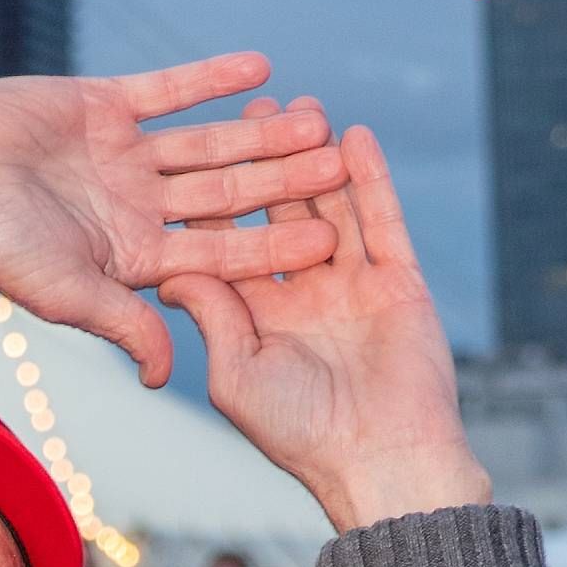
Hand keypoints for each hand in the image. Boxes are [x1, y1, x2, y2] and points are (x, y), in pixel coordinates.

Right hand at [0, 55, 346, 379]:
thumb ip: (126, 323)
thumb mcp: (67, 292)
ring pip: (209, 142)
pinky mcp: (105, 104)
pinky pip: (170, 91)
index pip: (221, 252)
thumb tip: (167, 376)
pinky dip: (211, 79)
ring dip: (260, 130)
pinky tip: (261, 67)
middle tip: (342, 168)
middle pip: (227, 194)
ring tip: (316, 117)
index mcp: (135, 256)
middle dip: (283, 183)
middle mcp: (137, 206)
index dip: (274, 245)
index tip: (331, 240)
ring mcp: (124, 155)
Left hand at [161, 115, 489, 532]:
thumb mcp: (237, 376)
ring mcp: (354, 285)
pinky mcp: (398, 282)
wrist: (382, 461)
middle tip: (253, 111)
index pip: (233, 246)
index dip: (216, 202)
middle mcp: (305, 294)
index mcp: (260, 318)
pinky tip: (354, 135)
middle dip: (269, 163)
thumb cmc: (301, 434)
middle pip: (283, 214)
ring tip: (302, 106)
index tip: (195, 156)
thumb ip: (211, 317)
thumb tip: (168, 273)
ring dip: (317, 158)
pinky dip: (369, 178)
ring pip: (333, 207)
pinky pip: (382, 220)